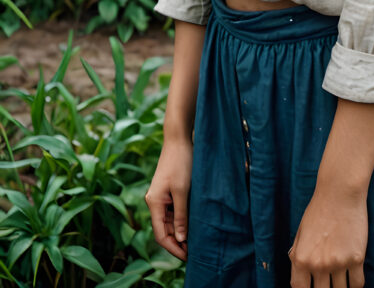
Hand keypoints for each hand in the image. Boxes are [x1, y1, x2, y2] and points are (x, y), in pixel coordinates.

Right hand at [145, 139, 192, 259]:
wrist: (179, 139)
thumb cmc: (180, 162)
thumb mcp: (182, 191)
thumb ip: (181, 216)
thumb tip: (181, 239)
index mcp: (154, 203)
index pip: (161, 235)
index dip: (173, 248)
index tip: (187, 257)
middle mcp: (155, 202)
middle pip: (165, 229)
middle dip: (178, 241)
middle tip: (195, 251)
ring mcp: (162, 196)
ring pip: (170, 221)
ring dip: (181, 231)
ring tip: (196, 240)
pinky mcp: (169, 191)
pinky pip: (174, 211)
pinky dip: (182, 219)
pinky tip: (193, 224)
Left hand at [289, 187, 367, 287]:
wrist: (339, 192)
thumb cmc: (318, 210)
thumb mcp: (300, 233)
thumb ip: (297, 257)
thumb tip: (299, 279)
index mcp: (301, 259)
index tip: (312, 287)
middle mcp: (319, 264)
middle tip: (327, 282)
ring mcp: (338, 262)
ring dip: (340, 287)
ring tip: (340, 278)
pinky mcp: (356, 258)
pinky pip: (357, 284)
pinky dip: (354, 285)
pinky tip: (352, 278)